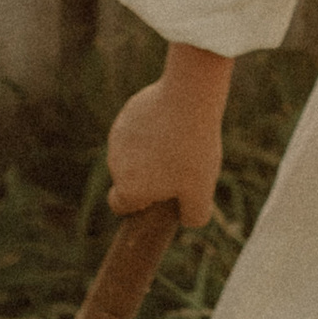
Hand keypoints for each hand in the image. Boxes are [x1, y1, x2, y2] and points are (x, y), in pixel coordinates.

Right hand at [108, 45, 230, 226]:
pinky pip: (137, 130)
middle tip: (179, 167)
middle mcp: (115, 164)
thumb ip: (194, 216)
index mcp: (128, 188)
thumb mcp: (202, 191)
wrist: (188, 99)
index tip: (159, 197)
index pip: (119, 205)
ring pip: (132, 153)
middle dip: (148, 177)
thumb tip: (187, 219)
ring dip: (149, 154)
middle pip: (128, 178)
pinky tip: (174, 123)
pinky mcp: (126, 114)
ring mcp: (118, 137)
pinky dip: (151, 131)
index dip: (137, 205)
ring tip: (179, 143)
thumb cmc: (193, 149)